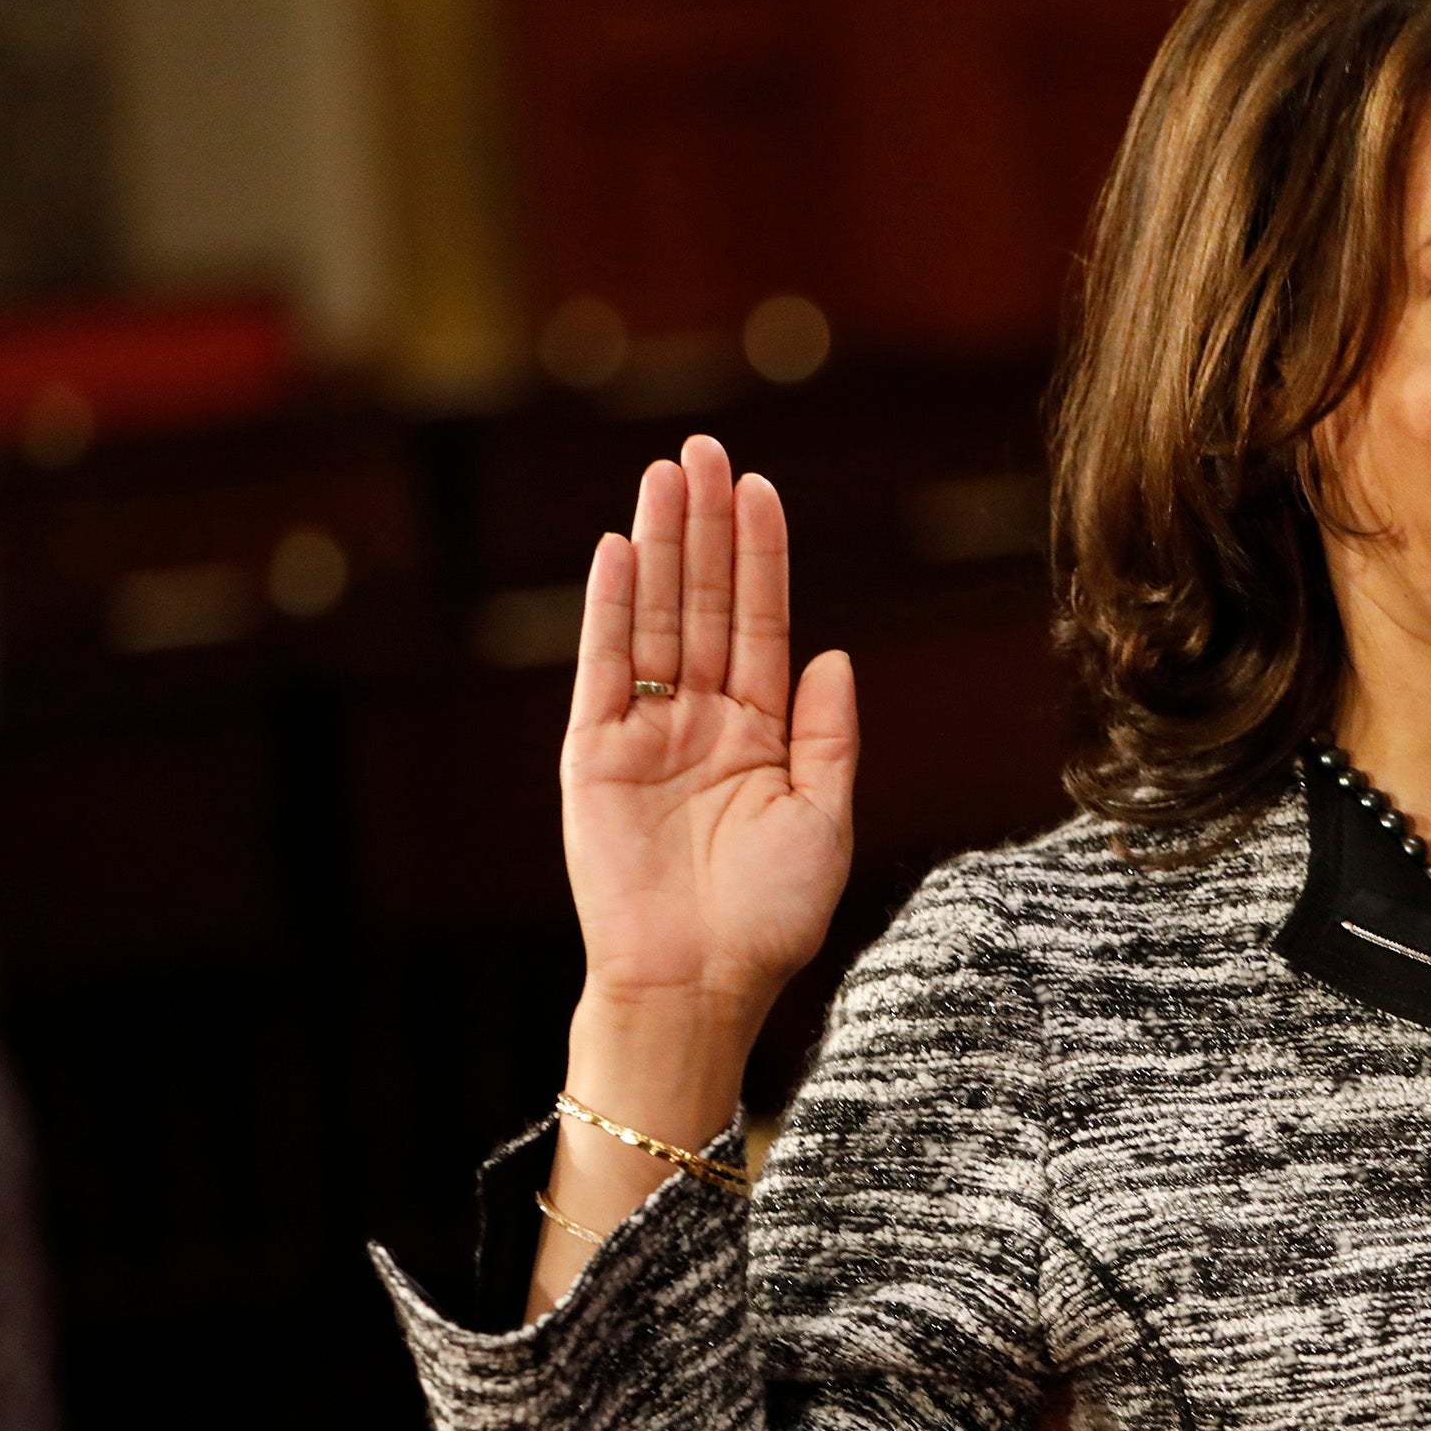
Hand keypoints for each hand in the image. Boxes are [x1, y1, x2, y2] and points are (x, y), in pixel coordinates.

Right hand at [562, 435, 855, 1027]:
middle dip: (705, 527)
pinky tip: (620, 551)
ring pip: (654, 620)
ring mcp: (646, 733)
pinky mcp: (594, 755)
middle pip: (702, 603)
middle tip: (705, 448)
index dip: (760, 556)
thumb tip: (836, 653)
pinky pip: (603, 669)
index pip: (759, 623)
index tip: (761, 488)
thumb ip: (829, 734)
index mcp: (761, 733)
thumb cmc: (769, 917)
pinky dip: (610, 610)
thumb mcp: (825, 818)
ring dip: (659, 547)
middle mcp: (701, 722)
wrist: (699, 982)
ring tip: (665, 474)